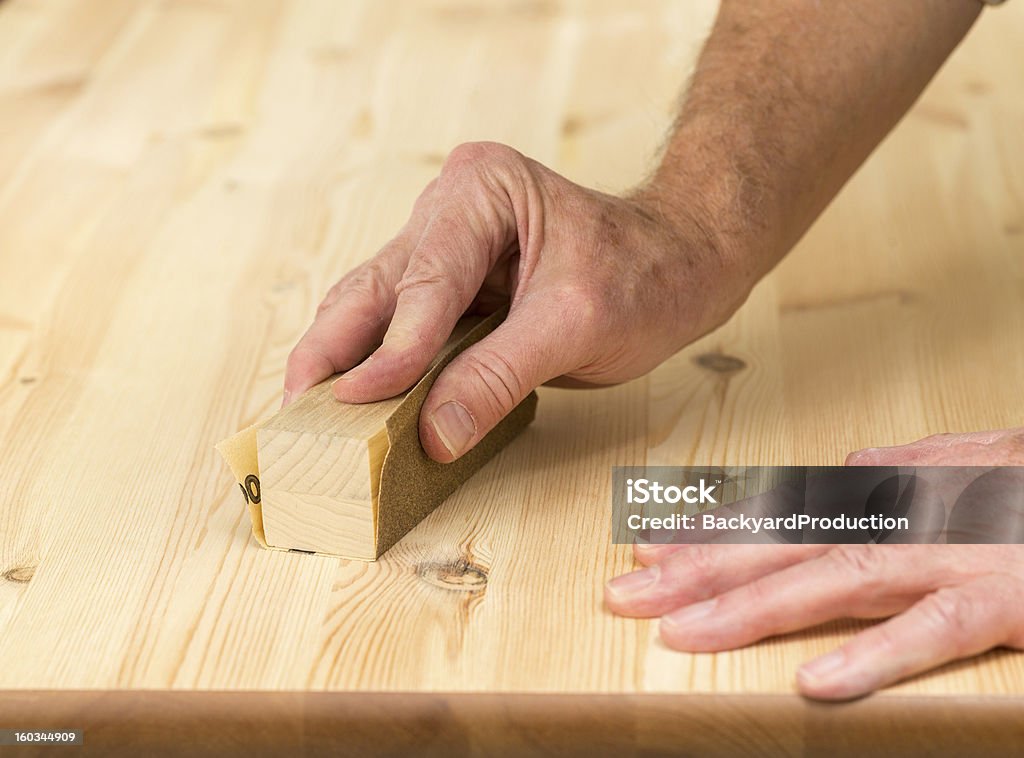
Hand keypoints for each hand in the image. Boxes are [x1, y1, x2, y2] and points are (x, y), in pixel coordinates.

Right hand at [283, 141, 751, 461]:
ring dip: (342, 359)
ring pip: (375, 306)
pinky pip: (399, 325)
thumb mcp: (576, 325)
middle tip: (294, 408)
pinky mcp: (450, 286)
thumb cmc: (643, 275)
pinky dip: (373, 363)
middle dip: (334, 349)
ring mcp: (444, 245)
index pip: (426, 279)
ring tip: (304, 413)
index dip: (391, 347)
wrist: (680, 264)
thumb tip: (433, 435)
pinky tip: (348, 400)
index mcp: (482, 190)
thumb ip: (500, 375)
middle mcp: (451, 208)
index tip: (357, 402)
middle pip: (377, 286)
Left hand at [605, 428, 1023, 700]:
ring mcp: (943, 556)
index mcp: (884, 489)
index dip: (709, 531)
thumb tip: (840, 472)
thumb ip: (895, 470)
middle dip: (698, 570)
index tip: (645, 549)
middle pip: (781, 545)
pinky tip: (813, 682)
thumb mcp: (958, 461)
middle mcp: (897, 517)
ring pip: (831, 582)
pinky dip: (872, 654)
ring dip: (752, 609)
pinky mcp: (999, 599)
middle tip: (626, 594)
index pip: (779, 513)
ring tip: (682, 635)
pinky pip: (928, 630)